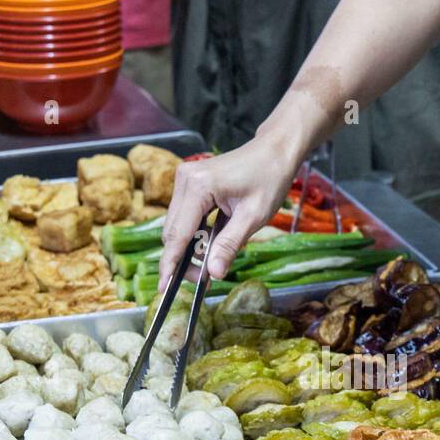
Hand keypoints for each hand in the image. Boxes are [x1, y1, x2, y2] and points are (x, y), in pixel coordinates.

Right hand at [158, 134, 299, 288]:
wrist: (273, 151)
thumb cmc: (269, 179)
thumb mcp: (253, 217)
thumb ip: (230, 245)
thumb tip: (213, 273)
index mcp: (198, 187)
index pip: (178, 234)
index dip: (171, 264)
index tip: (165, 289)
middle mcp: (184, 180)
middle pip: (173, 232)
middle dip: (183, 260)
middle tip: (204, 281)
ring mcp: (185, 180)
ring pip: (177, 226)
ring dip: (189, 249)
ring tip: (208, 267)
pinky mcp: (189, 183)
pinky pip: (185, 217)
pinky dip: (194, 235)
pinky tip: (208, 247)